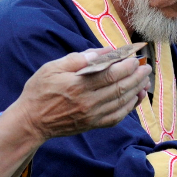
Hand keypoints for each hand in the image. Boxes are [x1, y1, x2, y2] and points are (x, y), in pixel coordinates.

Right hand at [9, 48, 151, 141]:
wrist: (32, 121)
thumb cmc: (39, 91)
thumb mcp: (51, 68)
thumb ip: (76, 59)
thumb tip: (99, 53)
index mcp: (78, 85)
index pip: (110, 74)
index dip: (126, 66)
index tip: (134, 58)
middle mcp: (88, 102)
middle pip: (119, 88)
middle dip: (135, 76)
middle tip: (145, 67)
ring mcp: (92, 115)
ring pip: (121, 102)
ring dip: (136, 90)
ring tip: (145, 80)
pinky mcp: (92, 124)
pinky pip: (116, 117)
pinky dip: (129, 108)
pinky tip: (135, 99)